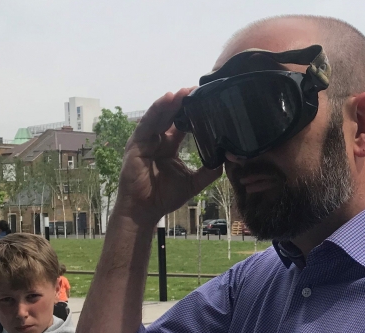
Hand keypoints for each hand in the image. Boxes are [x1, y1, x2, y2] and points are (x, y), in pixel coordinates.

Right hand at [116, 89, 221, 225]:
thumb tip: (227, 159)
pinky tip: (168, 99)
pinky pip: (148, 123)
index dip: (192, 112)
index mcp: (169, 146)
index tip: (206, 100)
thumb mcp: (193, 182)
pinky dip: (157, 109)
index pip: (182, 124)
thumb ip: (209, 171)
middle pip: (171, 116)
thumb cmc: (164, 197)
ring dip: (172, 101)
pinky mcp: (136, 143)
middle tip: (198, 88)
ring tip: (185, 90)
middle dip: (183, 102)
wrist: (145, 210)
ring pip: (160, 115)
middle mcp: (158, 140)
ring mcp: (146, 140)